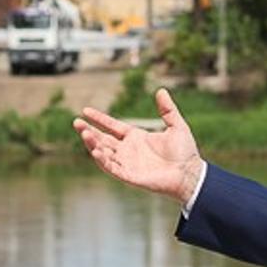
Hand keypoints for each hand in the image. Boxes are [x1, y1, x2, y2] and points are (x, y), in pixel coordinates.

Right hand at [73, 88, 205, 204]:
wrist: (190, 173)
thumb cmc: (185, 152)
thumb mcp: (176, 126)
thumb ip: (168, 109)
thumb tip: (161, 90)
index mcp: (136, 137)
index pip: (112, 126)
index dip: (99, 119)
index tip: (85, 111)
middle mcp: (128, 150)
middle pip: (103, 139)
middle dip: (88, 131)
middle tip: (76, 122)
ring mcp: (127, 163)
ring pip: (103, 153)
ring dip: (92, 144)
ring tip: (83, 133)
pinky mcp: (129, 176)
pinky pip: (111, 168)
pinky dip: (102, 160)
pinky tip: (95, 150)